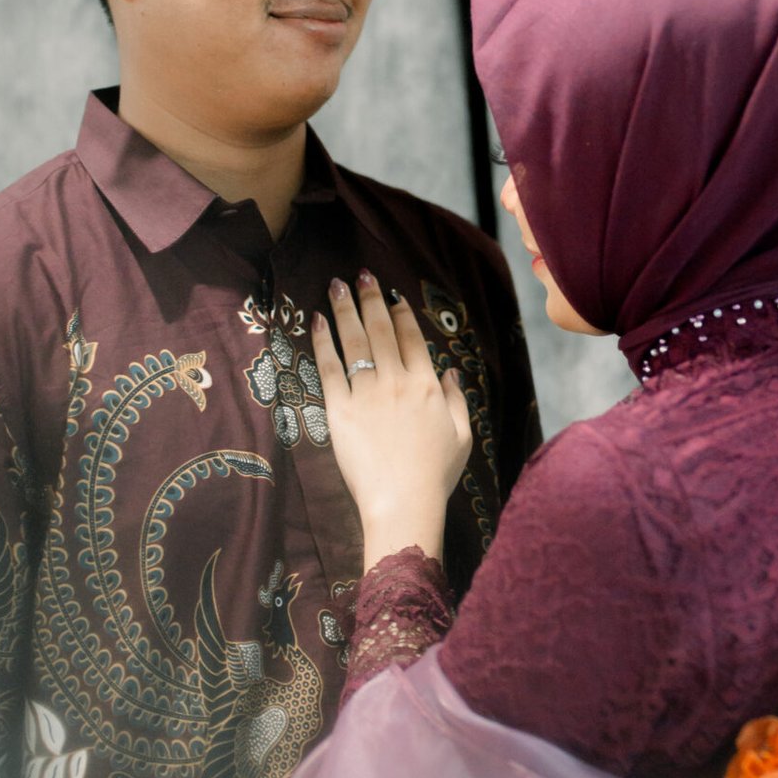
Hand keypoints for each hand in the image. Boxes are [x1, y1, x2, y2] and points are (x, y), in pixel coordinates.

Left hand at [313, 274, 471, 568]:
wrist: (403, 502)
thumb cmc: (435, 475)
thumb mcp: (462, 436)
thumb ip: (456, 400)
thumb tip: (449, 373)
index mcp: (427, 385)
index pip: (411, 337)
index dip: (400, 312)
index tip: (391, 294)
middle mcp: (397, 381)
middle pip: (381, 329)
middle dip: (370, 297)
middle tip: (361, 274)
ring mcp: (367, 393)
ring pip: (354, 340)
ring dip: (344, 309)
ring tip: (336, 285)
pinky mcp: (340, 410)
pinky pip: (329, 368)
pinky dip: (322, 342)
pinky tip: (316, 321)